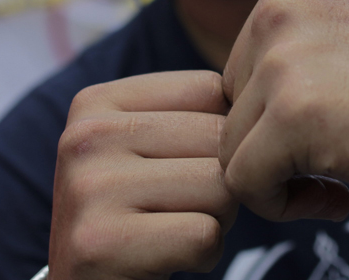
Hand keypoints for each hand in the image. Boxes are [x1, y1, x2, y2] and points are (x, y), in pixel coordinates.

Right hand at [49, 71, 237, 278]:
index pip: (210, 90)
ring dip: (216, 218)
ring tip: (172, 230)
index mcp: (95, 102)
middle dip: (221, 180)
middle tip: (179, 209)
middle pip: (218, 137)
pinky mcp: (100, 244)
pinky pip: (204, 235)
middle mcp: (85, 137)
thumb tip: (263, 93)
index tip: (183, 168)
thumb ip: (191, 114)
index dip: (220, 136)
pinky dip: (203, 254)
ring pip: (219, 185)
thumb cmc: (136, 215)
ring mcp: (89, 190)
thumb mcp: (144, 149)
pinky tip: (167, 258)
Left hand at [219, 0, 348, 222]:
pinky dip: (283, 206)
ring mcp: (286, 59)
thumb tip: (207, 108)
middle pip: (226, 111)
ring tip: (337, 178)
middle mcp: (279, 8)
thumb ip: (282, 55)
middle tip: (333, 161)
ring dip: (279, 179)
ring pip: (229, 150)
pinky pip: (243, 183)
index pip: (235, 74)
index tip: (327, 132)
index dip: (274, 119)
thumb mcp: (342, 42)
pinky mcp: (294, 114)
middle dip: (271, 149)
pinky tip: (338, 195)